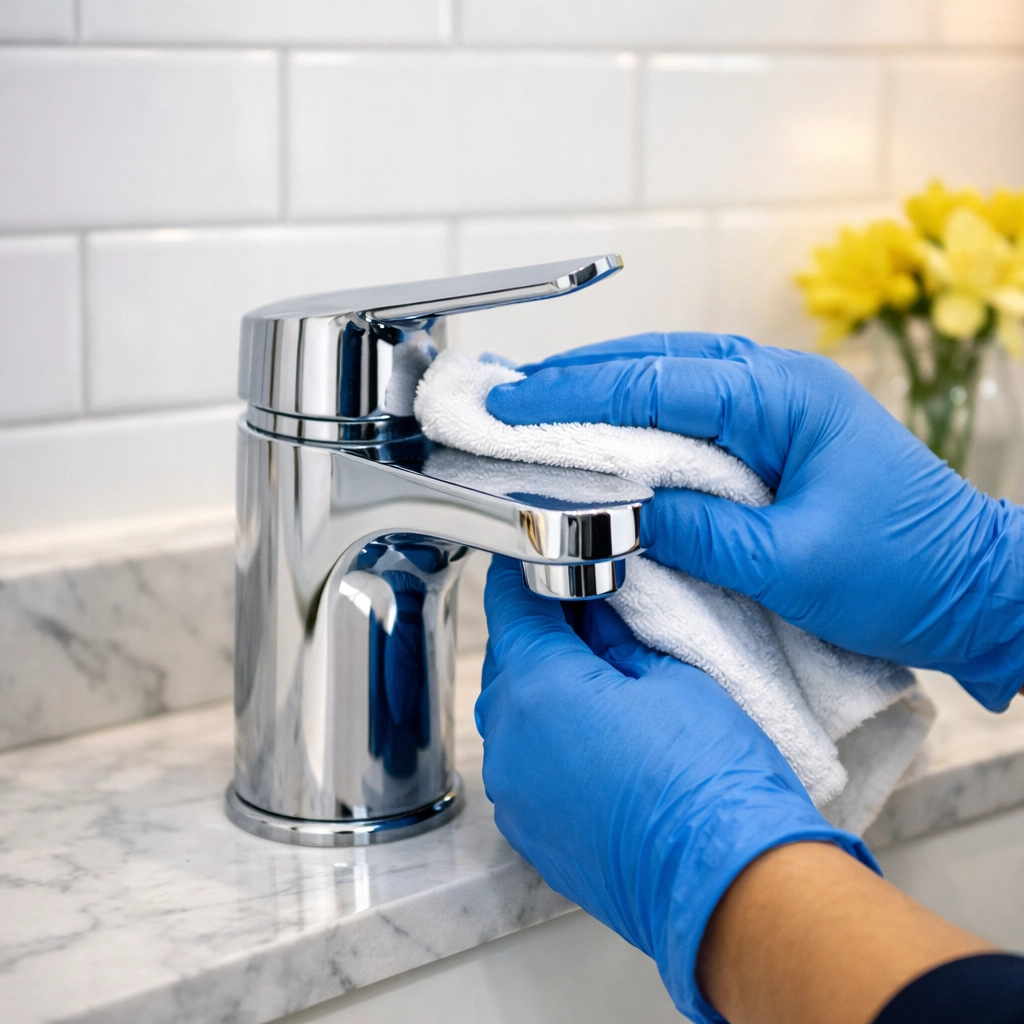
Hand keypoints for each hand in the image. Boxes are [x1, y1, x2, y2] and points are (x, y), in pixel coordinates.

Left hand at [478, 555, 873, 1023]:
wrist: (729, 887)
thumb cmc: (711, 781)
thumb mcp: (670, 676)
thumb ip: (615, 635)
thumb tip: (594, 610)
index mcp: (537, 688)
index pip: (509, 606)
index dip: (523, 574)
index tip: (537, 560)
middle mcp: (508, 743)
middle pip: (506, 659)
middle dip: (538, 630)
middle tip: (583, 612)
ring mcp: (514, 795)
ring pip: (511, 714)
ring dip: (540, 687)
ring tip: (594, 674)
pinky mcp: (531, 833)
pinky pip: (523, 765)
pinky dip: (545, 738)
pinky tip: (592, 734)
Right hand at [486, 333, 1023, 710]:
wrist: (977, 588)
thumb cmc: (907, 572)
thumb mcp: (792, 564)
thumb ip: (699, 532)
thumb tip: (617, 513)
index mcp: (784, 398)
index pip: (654, 383)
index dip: (571, 398)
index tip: (510, 409)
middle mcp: (779, 384)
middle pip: (654, 361)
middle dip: (574, 379)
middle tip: (505, 397)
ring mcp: (779, 404)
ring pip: (669, 379)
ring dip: (602, 392)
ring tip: (537, 408)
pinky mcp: (776, 435)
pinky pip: (692, 412)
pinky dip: (639, 419)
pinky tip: (606, 436)